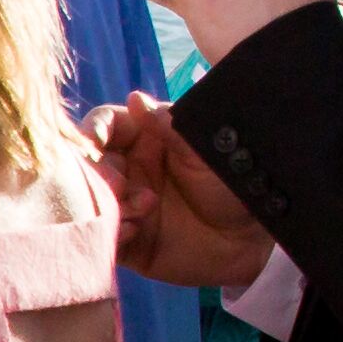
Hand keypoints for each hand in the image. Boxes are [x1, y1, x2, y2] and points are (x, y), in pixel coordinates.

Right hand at [91, 96, 270, 289]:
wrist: (253, 241)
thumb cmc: (236, 188)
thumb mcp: (207, 152)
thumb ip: (171, 127)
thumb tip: (135, 100)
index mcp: (147, 139)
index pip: (107, 124)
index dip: (93, 129)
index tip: (92, 142)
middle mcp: (130, 169)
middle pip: (89, 162)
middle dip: (97, 172)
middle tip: (119, 185)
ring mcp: (125, 204)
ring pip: (90, 199)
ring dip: (107, 203)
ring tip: (142, 212)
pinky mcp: (125, 238)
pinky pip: (101, 235)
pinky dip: (111, 232)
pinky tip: (136, 231)